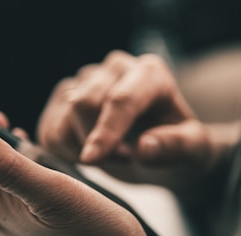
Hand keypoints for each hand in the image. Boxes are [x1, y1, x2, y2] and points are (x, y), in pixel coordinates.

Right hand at [36, 51, 222, 191]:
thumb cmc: (173, 144)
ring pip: (62, 116)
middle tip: (119, 158)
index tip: (91, 161)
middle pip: (84, 104)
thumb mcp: (193, 151)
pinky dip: (62, 148)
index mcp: (149, 74)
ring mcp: (86, 80)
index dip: (105, 132)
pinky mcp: (64, 96)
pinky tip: (85, 150)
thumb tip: (144, 147)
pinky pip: (49, 127)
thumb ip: (176, 147)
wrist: (153, 145)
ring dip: (79, 147)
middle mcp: (114, 68)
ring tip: (106, 154)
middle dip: (94, 142)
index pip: (121, 100)